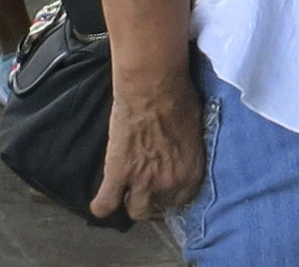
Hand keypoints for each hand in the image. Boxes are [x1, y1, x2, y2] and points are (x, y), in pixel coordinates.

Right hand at [90, 77, 206, 222]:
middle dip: (154, 199)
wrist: (153, 85)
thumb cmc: (178, 97)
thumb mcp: (196, 127)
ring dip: (131, 203)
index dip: (173, 194)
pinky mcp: (118, 172)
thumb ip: (191, 151)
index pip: (183, 200)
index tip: (167, 188)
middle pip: (160, 207)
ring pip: (136, 211)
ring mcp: (143, 180)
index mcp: (191, 171)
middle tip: (147, 187)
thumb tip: (184, 154)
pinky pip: (105, 203)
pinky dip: (101, 205)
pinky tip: (102, 202)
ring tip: (128, 194)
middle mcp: (169, 182)